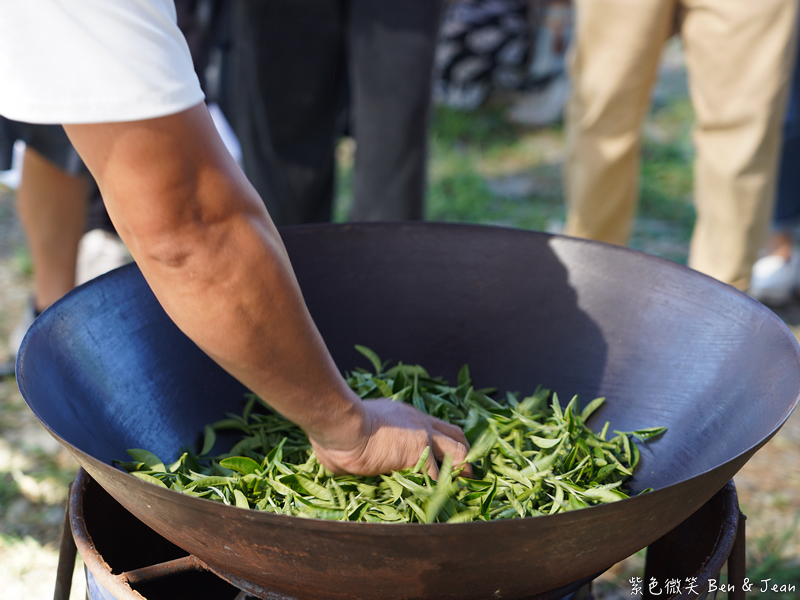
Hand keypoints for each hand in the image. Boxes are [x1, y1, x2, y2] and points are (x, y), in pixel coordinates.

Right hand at [309, 398, 472, 479]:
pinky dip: (444, 490)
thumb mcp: (354, 433)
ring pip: (458, 452)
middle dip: (465, 455)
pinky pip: (439, 475)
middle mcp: (419, 421)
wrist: (342, 425)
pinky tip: (446, 502)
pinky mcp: (419, 452)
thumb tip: (336, 460)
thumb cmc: (338, 430)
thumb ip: (356, 445)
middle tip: (466, 474)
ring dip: (462, 472)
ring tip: (464, 490)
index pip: (435, 426)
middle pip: (456, 435)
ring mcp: (422, 435)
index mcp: (404, 415)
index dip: (445, 443)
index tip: (448, 459)